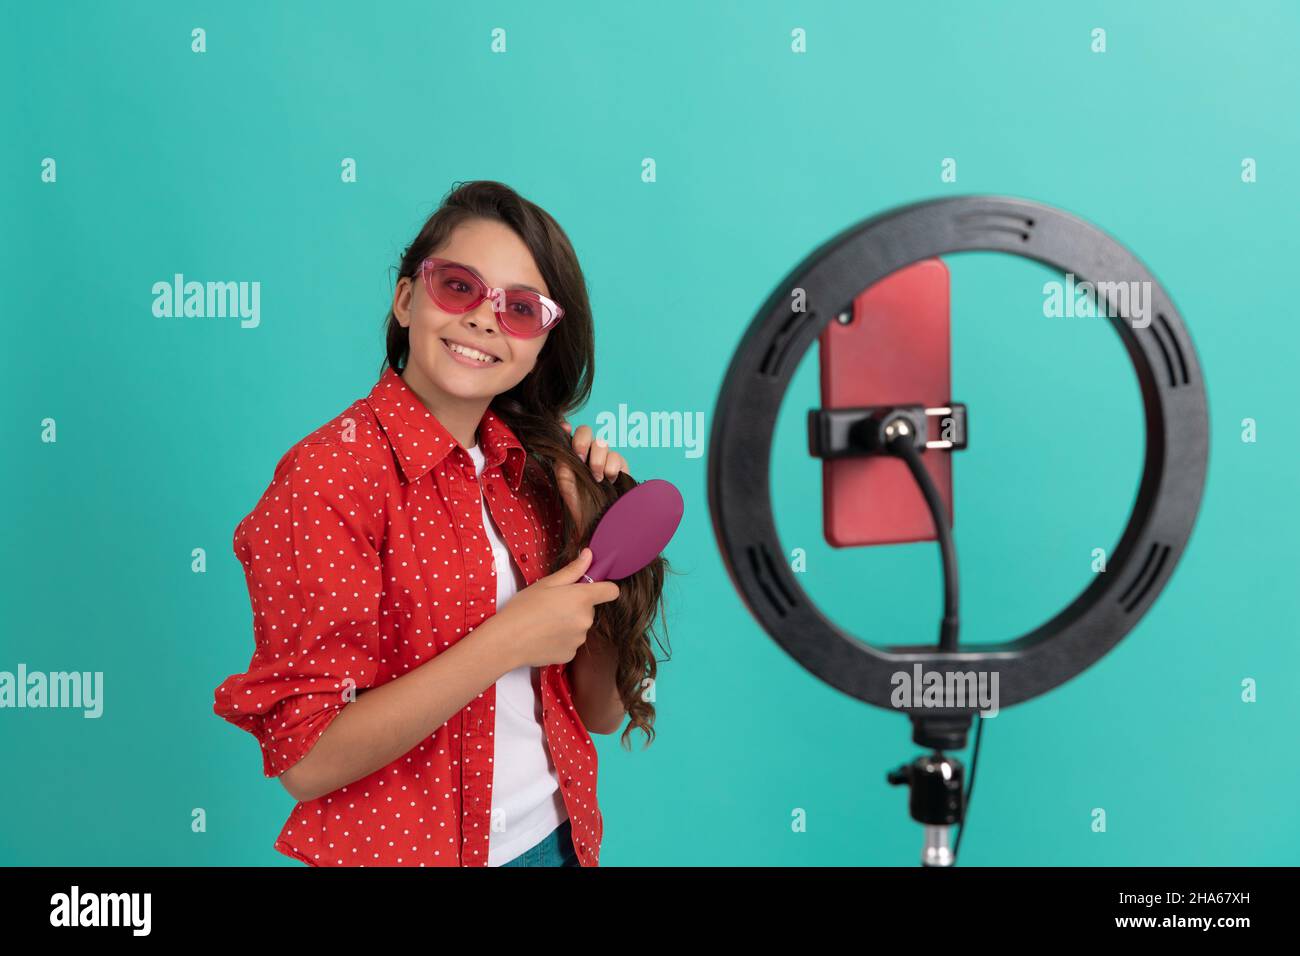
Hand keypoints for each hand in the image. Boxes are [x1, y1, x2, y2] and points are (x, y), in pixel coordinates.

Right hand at [494, 547, 619, 667]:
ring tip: (544, 622)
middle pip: (590, 609)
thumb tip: (589, 556)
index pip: (611, 591)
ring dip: (568, 623)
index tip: (590, 587)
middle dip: (576, 605)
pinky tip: (543, 636)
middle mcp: (586, 620)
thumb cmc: (523, 608)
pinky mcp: (570, 655)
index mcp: (582, 598)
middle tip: (553, 605)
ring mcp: (579, 639)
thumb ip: (572, 570)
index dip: (603, 587)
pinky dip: (561, 639)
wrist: (507, 641)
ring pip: (579, 626)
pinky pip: (571, 642)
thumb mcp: (546, 584)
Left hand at [556, 419, 631, 525]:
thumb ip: (562, 463)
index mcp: (572, 455)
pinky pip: (616, 457)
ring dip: (596, 461)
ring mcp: (605, 457)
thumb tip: (560, 445)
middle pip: (585, 431)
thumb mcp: (565, 483)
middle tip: (580, 458)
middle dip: (582, 442)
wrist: (599, 520)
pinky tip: (609, 481)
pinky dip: (611, 469)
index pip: (569, 433)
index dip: (567, 429)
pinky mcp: (620, 465)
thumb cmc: (580, 503)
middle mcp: (588, 453)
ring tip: (597, 478)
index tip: (565, 431)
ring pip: (601, 443)